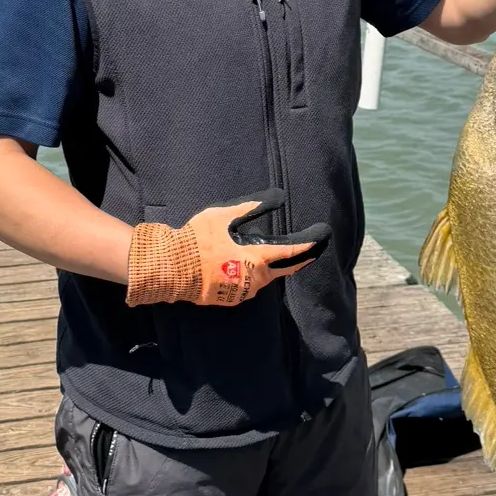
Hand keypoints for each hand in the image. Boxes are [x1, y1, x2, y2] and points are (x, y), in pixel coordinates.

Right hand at [126, 194, 327, 307]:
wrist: (171, 268)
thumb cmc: (198, 240)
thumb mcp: (225, 216)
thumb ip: (253, 208)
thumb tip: (280, 197)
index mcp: (257, 258)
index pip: (293, 253)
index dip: (311, 244)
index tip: (324, 236)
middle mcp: (256, 279)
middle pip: (284, 269)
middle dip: (299, 259)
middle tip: (311, 250)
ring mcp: (243, 291)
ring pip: (266, 277)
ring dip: (272, 266)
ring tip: (275, 253)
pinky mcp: (230, 298)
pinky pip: (249, 284)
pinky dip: (253, 274)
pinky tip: (246, 264)